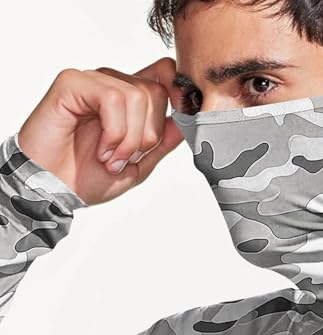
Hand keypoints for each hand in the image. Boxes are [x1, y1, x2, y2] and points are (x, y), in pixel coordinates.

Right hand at [17, 57, 184, 205]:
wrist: (55, 190)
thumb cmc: (88, 178)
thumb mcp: (138, 166)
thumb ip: (162, 144)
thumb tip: (185, 122)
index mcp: (131, 102)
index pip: (164, 75)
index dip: (178, 93)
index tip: (181, 118)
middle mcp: (113, 86)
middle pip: (156, 92)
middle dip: (148, 135)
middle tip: (127, 158)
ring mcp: (93, 82)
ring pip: (136, 96)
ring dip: (129, 139)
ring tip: (110, 158)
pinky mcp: (73, 83)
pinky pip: (111, 98)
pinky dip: (113, 131)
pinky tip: (101, 150)